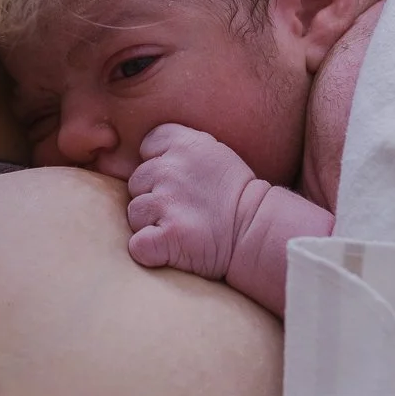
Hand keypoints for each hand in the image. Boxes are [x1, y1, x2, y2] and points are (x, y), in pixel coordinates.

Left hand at [124, 124, 261, 280]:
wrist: (259, 231)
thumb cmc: (237, 195)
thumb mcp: (214, 153)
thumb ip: (181, 148)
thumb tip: (148, 154)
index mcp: (184, 144)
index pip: (147, 147)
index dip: (158, 165)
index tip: (181, 180)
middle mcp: (170, 169)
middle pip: (137, 183)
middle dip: (154, 197)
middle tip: (185, 208)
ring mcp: (166, 203)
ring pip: (135, 214)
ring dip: (151, 225)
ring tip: (183, 227)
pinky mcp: (167, 237)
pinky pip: (138, 245)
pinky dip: (149, 251)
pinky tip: (171, 248)